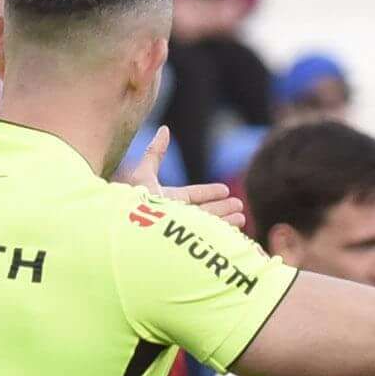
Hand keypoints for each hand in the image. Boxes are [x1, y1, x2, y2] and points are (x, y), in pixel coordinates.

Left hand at [124, 127, 244, 231]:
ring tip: (242, 218)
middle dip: (222, 208)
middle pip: (203, 211)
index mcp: (165, 202)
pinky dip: (223, 234)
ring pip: (208, 225)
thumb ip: (154, 153)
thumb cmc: (135, 206)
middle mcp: (174, 218)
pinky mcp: (185, 247)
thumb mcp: (144, 176)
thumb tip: (164, 128)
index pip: (191, 195)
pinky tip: (235, 232)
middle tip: (239, 205)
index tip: (225, 190)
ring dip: (226, 221)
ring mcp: (180, 233)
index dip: (208, 192)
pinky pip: (208, 239)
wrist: (132, 236)